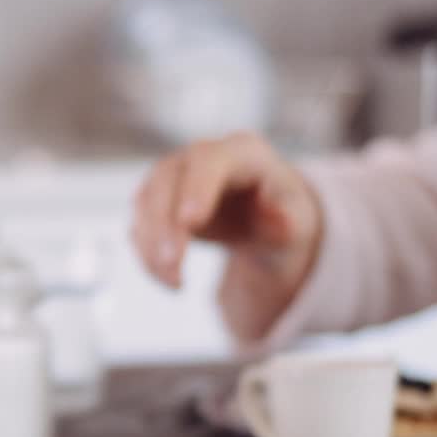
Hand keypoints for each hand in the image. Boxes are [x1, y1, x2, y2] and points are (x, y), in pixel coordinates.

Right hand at [130, 133, 322, 337]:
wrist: (261, 219)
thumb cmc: (281, 215)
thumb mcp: (295, 223)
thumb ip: (286, 224)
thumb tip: (281, 224)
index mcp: (242, 152)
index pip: (210, 160)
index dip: (197, 188)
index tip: (190, 222)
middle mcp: (201, 157)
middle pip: (168, 180)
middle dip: (165, 224)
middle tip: (173, 266)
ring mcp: (174, 177)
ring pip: (146, 201)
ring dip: (152, 244)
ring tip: (175, 284)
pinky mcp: (156, 201)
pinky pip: (140, 225)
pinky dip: (148, 255)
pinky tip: (169, 280)